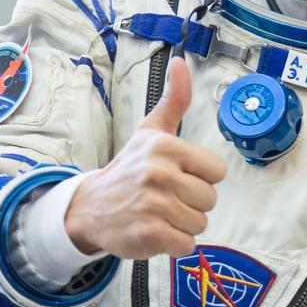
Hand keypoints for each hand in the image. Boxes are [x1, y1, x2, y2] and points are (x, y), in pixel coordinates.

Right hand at [65, 57, 227, 258]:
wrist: (90, 207)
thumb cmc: (129, 168)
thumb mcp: (150, 131)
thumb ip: (174, 100)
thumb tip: (182, 61)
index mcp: (166, 147)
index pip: (217, 171)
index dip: (200, 177)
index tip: (177, 176)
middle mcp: (159, 173)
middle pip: (210, 199)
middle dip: (191, 203)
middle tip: (164, 197)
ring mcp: (153, 204)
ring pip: (200, 223)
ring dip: (182, 224)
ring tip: (158, 214)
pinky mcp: (149, 234)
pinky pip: (186, 245)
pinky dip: (174, 245)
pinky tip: (154, 231)